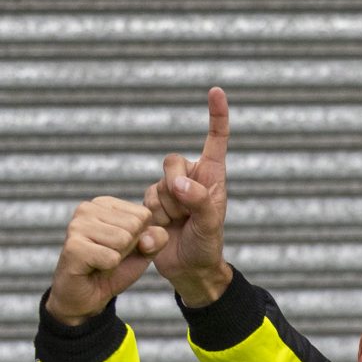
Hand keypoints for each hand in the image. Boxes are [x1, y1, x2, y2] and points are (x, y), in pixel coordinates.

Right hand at [48, 195, 162, 323]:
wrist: (88, 295)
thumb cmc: (114, 268)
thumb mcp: (144, 251)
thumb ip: (157, 238)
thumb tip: (148, 238)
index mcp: (104, 204)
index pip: (143, 214)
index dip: (140, 237)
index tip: (121, 246)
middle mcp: (87, 208)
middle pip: (134, 225)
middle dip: (128, 248)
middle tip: (110, 256)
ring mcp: (76, 225)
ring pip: (122, 240)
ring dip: (117, 258)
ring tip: (101, 260)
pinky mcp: (73, 246)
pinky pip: (111, 257)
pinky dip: (108, 268)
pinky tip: (93, 267)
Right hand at [143, 86, 232, 307]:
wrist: (188, 269)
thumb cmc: (207, 246)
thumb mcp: (210, 226)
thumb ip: (199, 201)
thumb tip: (179, 182)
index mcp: (213, 176)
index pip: (215, 140)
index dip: (216, 116)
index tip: (216, 92)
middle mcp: (192, 178)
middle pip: (172, 161)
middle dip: (175, 188)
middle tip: (185, 213)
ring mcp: (172, 190)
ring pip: (157, 183)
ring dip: (164, 208)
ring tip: (177, 225)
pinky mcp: (154, 202)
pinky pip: (145, 200)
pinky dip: (152, 217)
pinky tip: (163, 229)